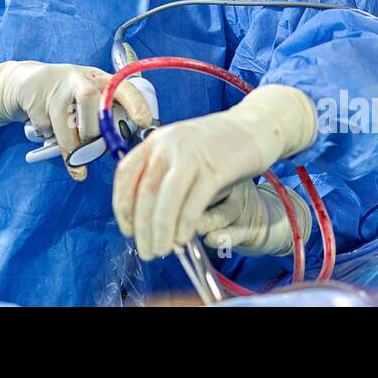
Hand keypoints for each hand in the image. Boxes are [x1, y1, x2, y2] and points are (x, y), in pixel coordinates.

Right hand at [0, 60, 153, 179]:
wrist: (29, 82)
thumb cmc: (70, 96)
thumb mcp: (91, 97)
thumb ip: (106, 117)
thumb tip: (122, 147)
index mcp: (99, 79)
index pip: (122, 86)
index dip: (135, 103)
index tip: (145, 122)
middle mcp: (79, 79)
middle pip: (90, 102)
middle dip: (92, 131)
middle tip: (94, 147)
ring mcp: (55, 89)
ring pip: (66, 123)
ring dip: (71, 144)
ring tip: (74, 155)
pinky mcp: (36, 101)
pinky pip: (47, 130)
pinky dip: (50, 139)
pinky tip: (49, 130)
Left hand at [112, 84, 315, 259]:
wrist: (255, 126)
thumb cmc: (217, 144)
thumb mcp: (181, 149)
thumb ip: (162, 173)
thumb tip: (145, 215)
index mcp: (156, 139)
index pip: (126, 174)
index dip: (122, 206)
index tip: (128, 229)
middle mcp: (169, 144)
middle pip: (144, 192)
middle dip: (142, 228)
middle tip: (146, 251)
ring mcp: (191, 155)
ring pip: (166, 200)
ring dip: (160, 231)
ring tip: (162, 250)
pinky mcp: (215, 169)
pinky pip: (193, 203)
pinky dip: (185, 225)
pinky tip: (184, 238)